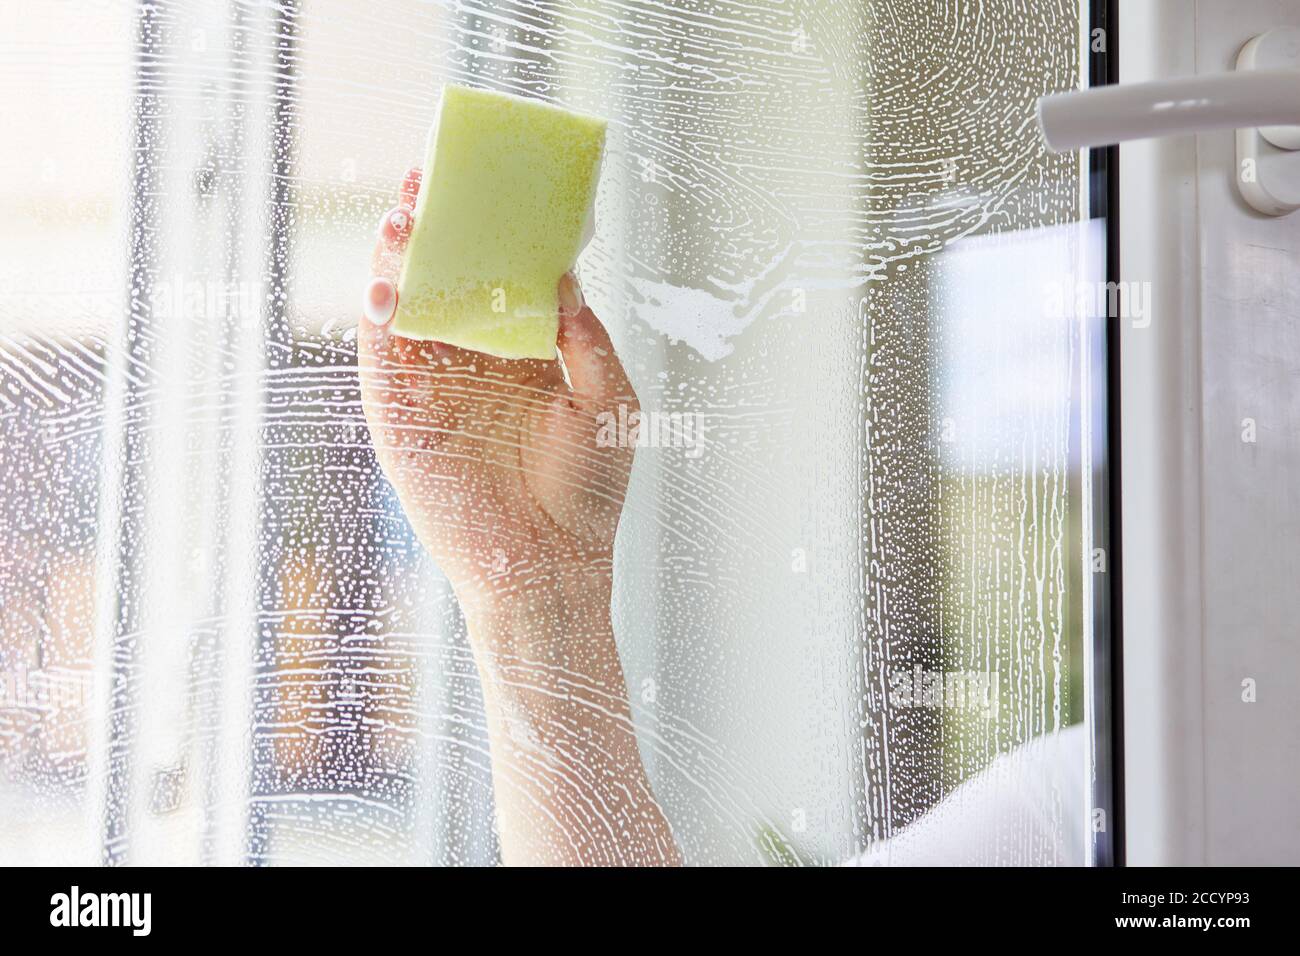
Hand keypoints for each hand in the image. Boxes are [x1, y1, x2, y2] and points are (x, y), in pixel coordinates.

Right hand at [355, 169, 677, 865]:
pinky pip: (381, 357)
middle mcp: (472, 365)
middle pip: (445, 280)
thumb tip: (564, 272)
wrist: (550, 567)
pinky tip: (389, 282)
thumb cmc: (588, 493)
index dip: (492, 233)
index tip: (493, 184)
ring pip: (407, 308)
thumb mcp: (610, 401)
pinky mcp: (400, 419)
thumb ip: (585, 337)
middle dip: (436, 230)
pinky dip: (379, 316)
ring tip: (404, 216)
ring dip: (399, 261)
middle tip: (431, 179)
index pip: (499, 279)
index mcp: (521, 357)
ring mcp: (432, 390)